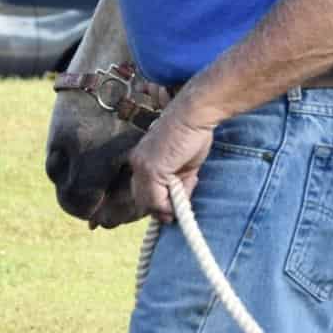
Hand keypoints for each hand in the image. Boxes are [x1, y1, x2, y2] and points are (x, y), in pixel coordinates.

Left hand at [127, 103, 214, 223]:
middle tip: (172, 216)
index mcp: (142, 158)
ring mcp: (142, 167)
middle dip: (157, 208)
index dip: (155, 201)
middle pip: (141, 197)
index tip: (169, 209)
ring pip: (148, 200)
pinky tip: (180, 202)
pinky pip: (157, 198)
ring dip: (164, 208)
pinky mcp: (152, 170)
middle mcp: (137, 162)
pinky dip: (168, 205)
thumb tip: (178, 203)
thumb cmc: (193, 134)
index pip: (142, 187)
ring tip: (180, 207)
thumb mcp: (185, 164)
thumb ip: (179, 182)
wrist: (194, 116)